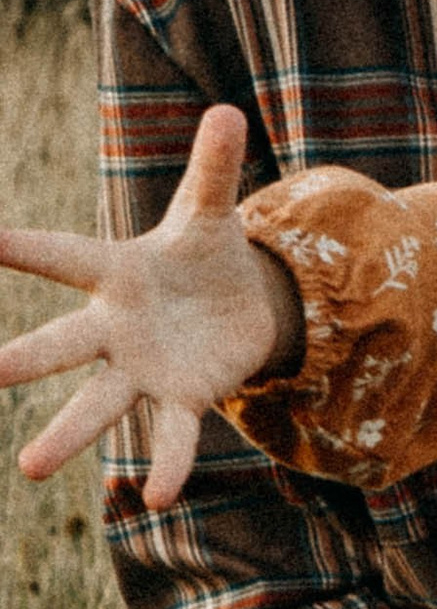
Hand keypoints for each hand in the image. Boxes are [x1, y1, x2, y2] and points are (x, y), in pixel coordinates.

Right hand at [0, 106, 301, 508]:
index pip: (61, 256)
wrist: (242, 304)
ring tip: (29, 468)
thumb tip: (229, 111)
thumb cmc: (207, 254)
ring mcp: (144, 368)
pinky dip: (165, 464)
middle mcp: (117, 327)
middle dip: (22, 359)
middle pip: (64, 343)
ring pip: (99, 403)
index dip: (18, 246)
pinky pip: (170, 435)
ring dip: (66, 434)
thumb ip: (214, 167)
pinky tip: (156, 498)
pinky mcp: (184, 397)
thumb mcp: (212, 211)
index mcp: (116, 273)